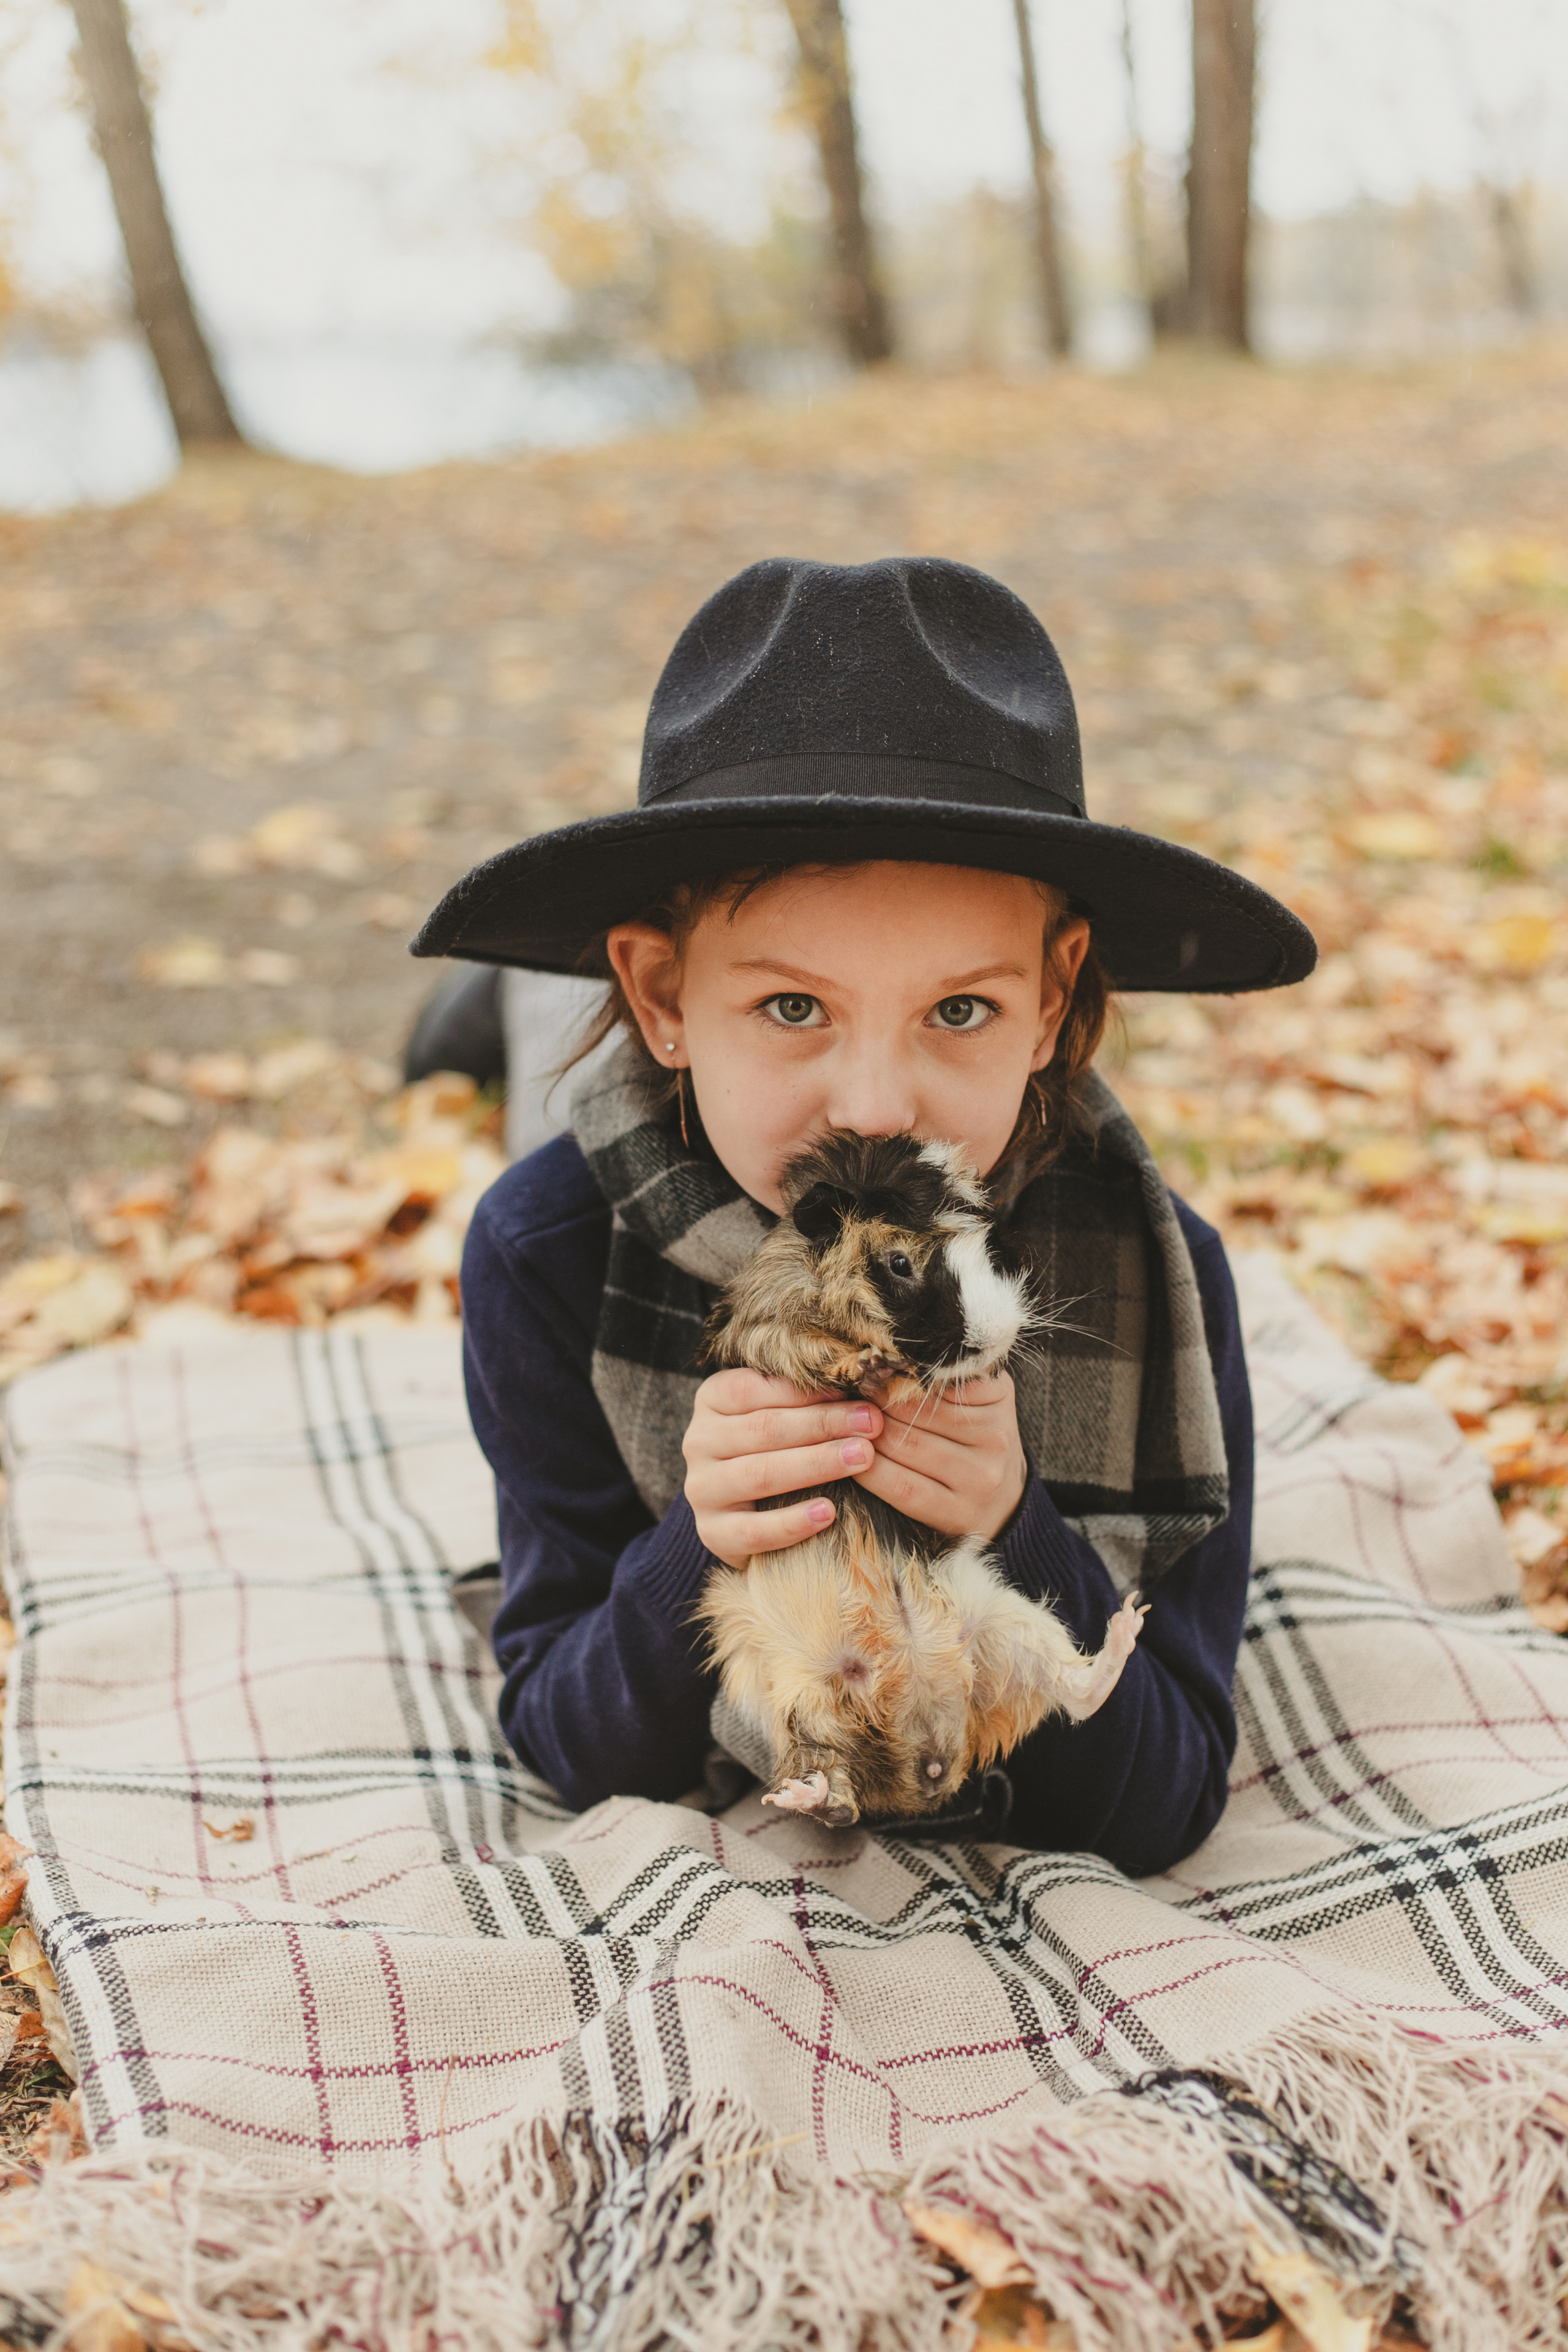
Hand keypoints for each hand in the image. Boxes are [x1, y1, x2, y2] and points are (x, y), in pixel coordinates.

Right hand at [683, 1369, 885, 1569]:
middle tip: (871, 1424)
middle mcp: (699, 1441)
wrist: (742, 1510)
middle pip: (764, 1429)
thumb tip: (857, 1381)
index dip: (805, 1391)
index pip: (753, 1389)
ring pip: (760, 1474)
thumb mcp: (779, 1412)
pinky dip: (792, 1522)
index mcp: (712, 1399)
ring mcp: (702, 1489)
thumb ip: (803, 1396)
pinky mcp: (713, 1533)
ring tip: (862, 1458)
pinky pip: (753, 1530)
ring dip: (816, 1465)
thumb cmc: (774, 1447)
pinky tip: (828, 1512)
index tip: (854, 1393)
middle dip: (824, 1425)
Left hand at [855, 1370, 1027, 1542]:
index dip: (895, 1372)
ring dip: (865, 1432)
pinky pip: (901, 1486)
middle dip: (875, 1401)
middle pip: (916, 1411)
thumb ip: (944, 1375)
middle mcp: (996, 1436)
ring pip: (904, 1445)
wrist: (1006, 1503)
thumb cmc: (975, 1439)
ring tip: (844, 1422)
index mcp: (998, 1396)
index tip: (867, 1367)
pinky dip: (869, 1470)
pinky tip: (852, 1458)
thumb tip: (883, 1354)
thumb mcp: (975, 1398)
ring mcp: (980, 1478)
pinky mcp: (959, 1513)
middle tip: (846, 1393)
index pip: (936, 1376)